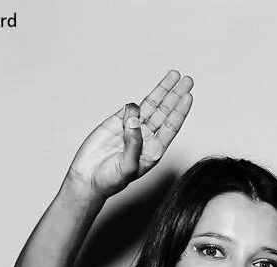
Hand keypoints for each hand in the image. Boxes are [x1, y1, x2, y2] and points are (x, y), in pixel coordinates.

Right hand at [65, 70, 193, 200]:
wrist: (88, 179)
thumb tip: (134, 120)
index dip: (180, 111)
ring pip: (150, 105)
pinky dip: (132, 107)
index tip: (188, 96)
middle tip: (186, 79)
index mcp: (154, 149)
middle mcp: (146, 137)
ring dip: (162, 90)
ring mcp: (131, 128)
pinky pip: (128, 110)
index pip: (171, 126)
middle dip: (175, 94)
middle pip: (165, 111)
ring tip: (174, 75)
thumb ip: (133, 144)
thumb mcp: (128, 166)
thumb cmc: (111, 180)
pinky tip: (133, 108)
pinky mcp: (116, 122)